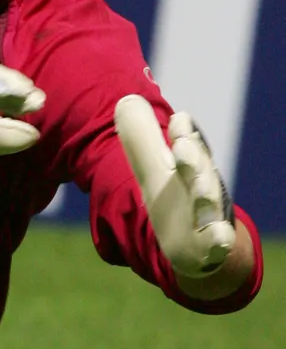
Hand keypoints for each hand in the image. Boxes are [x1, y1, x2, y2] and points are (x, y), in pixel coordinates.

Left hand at [114, 94, 235, 276]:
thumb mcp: (155, 169)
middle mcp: (202, 187)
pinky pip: (218, 242)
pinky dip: (219, 240)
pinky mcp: (211, 244)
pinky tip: (220, 239)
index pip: (188, 146)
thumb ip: (142, 139)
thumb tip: (127, 103)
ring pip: (210, 203)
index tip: (179, 118)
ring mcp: (209, 215)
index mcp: (188, 168)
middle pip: (200, 170)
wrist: (198, 246)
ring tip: (200, 192)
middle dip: (193, 158)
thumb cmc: (176, 200)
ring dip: (206, 196)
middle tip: (182, 147)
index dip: (184, 133)